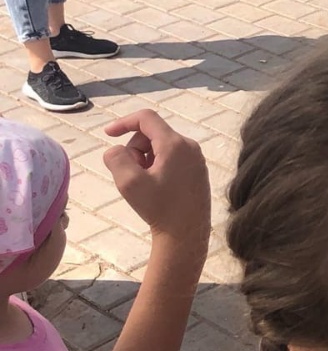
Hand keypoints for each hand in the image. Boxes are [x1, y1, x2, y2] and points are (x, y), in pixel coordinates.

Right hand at [102, 111, 210, 243]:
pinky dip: (156, 166)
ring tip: (145, 184)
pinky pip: (170, 157)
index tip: (108, 134)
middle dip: (135, 149)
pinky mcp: (197, 169)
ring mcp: (196, 157)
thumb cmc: (159, 208)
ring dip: (145, 159)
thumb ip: (116, 159)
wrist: (186, 233)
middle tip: (132, 175)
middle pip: (152, 134)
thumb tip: (117, 149)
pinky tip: (156, 188)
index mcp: (175, 144)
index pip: (146, 118)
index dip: (124, 122)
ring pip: (160, 147)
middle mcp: (189, 145)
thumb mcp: (129, 183)